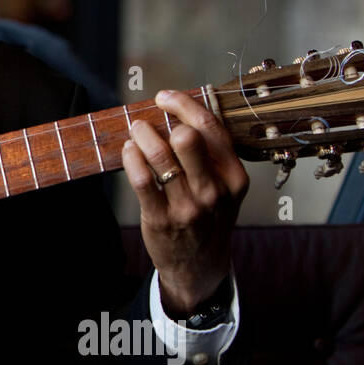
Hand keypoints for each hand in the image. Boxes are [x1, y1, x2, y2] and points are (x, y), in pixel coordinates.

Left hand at [121, 89, 248, 316]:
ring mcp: (188, 207)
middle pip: (188, 139)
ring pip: (160, 157)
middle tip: (145, 121)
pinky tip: (129, 152)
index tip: (165, 97)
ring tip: (135, 133)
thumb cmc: (209, 219)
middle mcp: (214, 191)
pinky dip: (131, 158)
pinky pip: (141, 180)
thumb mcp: (224, 189)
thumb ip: (210, 156)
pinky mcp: (161, 219)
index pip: (211, 128)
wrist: (200, 267)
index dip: (185, 105)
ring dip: (141, 137)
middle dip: (163, 121)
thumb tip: (178, 114)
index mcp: (234, 177)